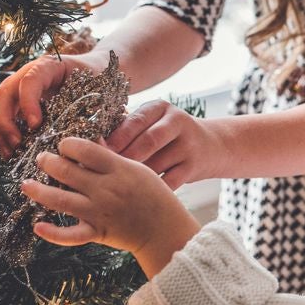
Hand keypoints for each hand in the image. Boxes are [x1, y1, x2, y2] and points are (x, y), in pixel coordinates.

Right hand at [0, 53, 106, 159]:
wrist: (95, 71)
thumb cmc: (97, 81)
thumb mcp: (99, 90)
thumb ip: (94, 110)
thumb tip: (94, 142)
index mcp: (49, 66)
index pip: (30, 80)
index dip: (28, 103)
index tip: (36, 125)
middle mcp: (28, 74)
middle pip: (4, 93)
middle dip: (5, 120)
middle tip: (17, 143)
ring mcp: (19, 87)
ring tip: (10, 153)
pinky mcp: (17, 101)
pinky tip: (8, 151)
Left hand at [20, 137, 200, 277]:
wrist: (165, 229)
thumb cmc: (155, 196)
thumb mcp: (139, 170)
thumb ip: (114, 158)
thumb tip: (91, 142)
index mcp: (119, 170)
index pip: (85, 149)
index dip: (68, 144)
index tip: (64, 145)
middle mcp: (106, 189)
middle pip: (66, 171)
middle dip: (48, 162)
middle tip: (42, 159)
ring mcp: (99, 212)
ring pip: (60, 199)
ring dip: (38, 191)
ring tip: (27, 185)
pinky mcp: (97, 232)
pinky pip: (70, 235)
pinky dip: (52, 233)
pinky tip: (37, 226)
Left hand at [105, 100, 222, 189]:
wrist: (212, 146)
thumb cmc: (168, 136)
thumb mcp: (153, 122)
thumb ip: (128, 128)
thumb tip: (91, 145)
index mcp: (161, 108)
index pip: (135, 121)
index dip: (115, 139)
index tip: (95, 154)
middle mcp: (178, 122)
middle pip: (147, 142)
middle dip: (124, 159)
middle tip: (102, 174)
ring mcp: (188, 145)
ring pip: (156, 165)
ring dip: (135, 178)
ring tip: (114, 188)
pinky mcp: (194, 167)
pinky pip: (167, 183)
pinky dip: (151, 191)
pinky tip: (137, 196)